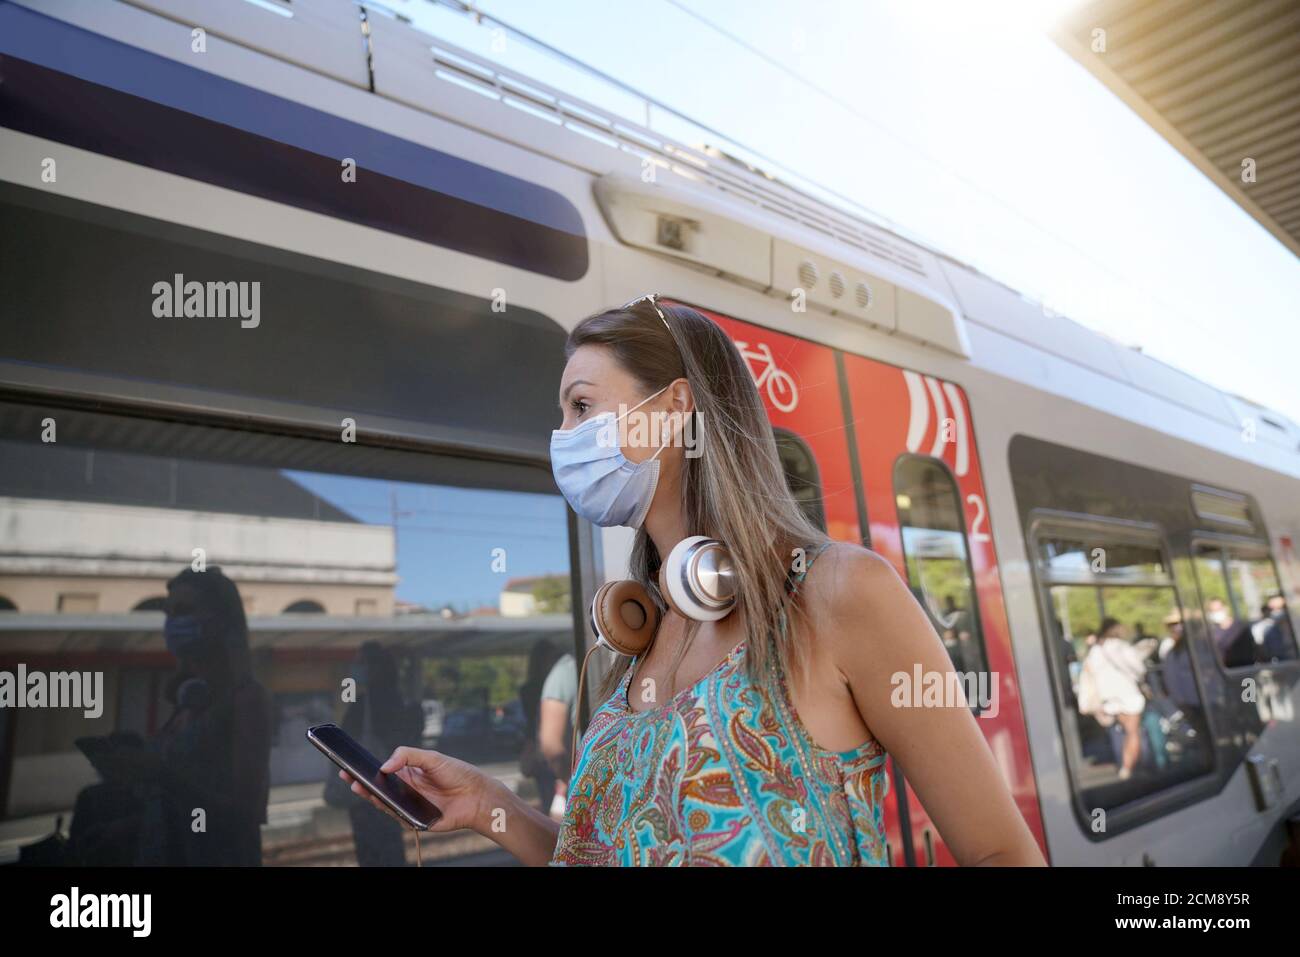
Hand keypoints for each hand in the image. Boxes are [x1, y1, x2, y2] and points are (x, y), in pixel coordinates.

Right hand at [338, 747, 492, 834]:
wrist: (477, 796)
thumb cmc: (458, 774)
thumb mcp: (432, 757)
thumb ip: (408, 756)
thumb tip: (385, 765)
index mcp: (408, 773)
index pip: (382, 772)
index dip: (366, 770)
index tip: (350, 765)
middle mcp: (406, 790)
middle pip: (378, 789)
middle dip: (362, 783)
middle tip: (348, 776)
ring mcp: (409, 805)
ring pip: (384, 803)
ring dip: (371, 797)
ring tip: (360, 787)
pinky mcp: (414, 819)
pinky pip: (398, 816)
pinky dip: (389, 809)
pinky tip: (382, 801)